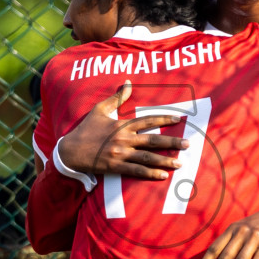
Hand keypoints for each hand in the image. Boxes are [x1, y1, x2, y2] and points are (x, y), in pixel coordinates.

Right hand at [57, 81, 187, 179]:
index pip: (147, 120)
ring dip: (165, 161)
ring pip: (147, 158)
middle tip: (187, 144)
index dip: (164, 119)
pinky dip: (150, 174)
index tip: (178, 119)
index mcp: (122, 125)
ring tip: (180, 164)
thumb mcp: (100, 110)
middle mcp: (124, 140)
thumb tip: (128, 83)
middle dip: (172, 143)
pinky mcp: (116, 167)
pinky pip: (136, 171)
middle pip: (153, 141)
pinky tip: (162, 176)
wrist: (71, 151)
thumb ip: (116, 98)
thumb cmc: (86, 130)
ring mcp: (120, 155)